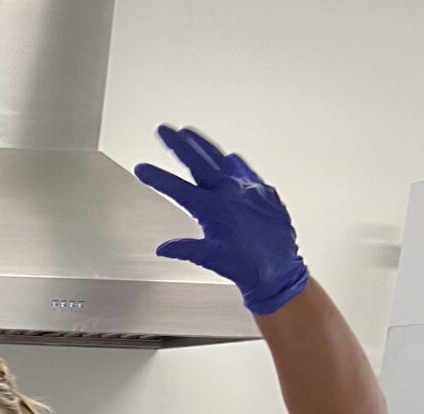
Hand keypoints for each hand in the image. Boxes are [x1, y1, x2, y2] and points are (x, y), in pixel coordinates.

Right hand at [133, 125, 308, 316]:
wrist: (280, 271)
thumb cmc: (248, 268)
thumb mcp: (211, 259)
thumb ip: (186, 249)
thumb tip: (165, 248)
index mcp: (215, 209)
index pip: (180, 189)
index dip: (159, 178)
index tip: (143, 168)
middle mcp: (232, 194)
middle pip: (200, 161)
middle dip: (179, 145)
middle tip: (164, 130)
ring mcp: (249, 190)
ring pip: (222, 160)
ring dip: (203, 146)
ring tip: (188, 133)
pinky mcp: (263, 192)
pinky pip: (245, 172)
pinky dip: (234, 163)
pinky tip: (229, 158)